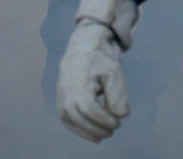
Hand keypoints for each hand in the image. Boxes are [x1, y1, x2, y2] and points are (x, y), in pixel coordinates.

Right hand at [57, 0, 138, 143]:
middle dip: (97, 129)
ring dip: (87, 132)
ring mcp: (61, 97)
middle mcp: (67, 92)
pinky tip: (91, 133)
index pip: (91, 110)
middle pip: (80, 118)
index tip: (118, 122)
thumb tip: (121, 115)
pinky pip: (66, 120)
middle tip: (112, 130)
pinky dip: (77, 129)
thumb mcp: (114, 73)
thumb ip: (118, 94)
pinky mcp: (60, 100)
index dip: (105, 120)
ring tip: (103, 135)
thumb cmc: (100, 60)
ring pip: (71, 121)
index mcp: (79, 84)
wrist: (83, 48)